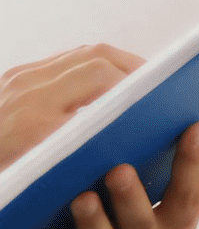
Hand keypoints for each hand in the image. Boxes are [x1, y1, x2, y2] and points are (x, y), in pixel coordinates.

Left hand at [0, 46, 144, 170]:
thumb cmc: (3, 173)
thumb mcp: (41, 175)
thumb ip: (79, 150)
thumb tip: (122, 132)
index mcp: (34, 117)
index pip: (98, 75)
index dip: (133, 81)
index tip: (153, 97)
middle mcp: (27, 89)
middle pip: (96, 56)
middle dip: (132, 66)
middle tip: (154, 84)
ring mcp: (19, 78)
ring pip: (82, 53)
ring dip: (113, 63)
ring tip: (134, 82)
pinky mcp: (14, 76)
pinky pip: (63, 60)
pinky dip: (90, 66)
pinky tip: (101, 85)